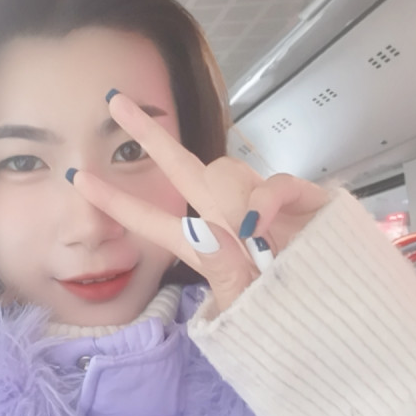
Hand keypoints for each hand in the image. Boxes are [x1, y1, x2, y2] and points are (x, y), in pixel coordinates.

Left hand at [68, 91, 329, 311]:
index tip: (79, 181)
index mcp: (203, 246)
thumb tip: (209, 232)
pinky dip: (266, 203)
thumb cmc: (284, 314)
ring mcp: (260, 204)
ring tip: (250, 241)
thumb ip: (223, 272)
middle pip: (181, 167)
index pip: (151, 220)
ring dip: (229, 200)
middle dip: (148, 133)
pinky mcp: (298, 198)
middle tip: (115, 100)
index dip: (116, 202)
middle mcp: (225, 217)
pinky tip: (260, 228)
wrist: (336, 314)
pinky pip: (274, 184)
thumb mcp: (244, 306)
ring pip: (225, 172)